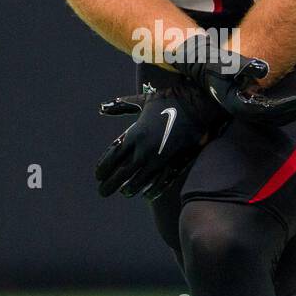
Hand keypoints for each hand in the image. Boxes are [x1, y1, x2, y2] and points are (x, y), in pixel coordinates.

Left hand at [95, 82, 224, 200]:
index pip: (113, 157)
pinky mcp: (174, 164)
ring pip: (139, 181)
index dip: (103, 168)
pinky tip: (146, 194)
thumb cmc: (168, 101)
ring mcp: (160, 159)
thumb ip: (122, 106)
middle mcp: (144, 149)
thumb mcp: (143, 101)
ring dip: (130, 189)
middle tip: (102, 192)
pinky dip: (152, 190)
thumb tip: (102, 107)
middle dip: (110, 184)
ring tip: (125, 192)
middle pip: (122, 173)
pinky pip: (159, 183)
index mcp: (135, 134)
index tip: (98, 175)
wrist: (197, 105)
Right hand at [168, 35, 295, 126]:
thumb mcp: (228, 61)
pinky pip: (273, 112)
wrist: (204, 66)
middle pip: (276, 118)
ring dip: (294, 111)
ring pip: (276, 117)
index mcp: (240, 105)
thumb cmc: (216, 63)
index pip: (269, 111)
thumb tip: (265, 69)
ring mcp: (248, 110)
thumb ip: (246, 64)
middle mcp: (244, 112)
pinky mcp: (251, 105)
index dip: (288, 106)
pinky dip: (288, 108)